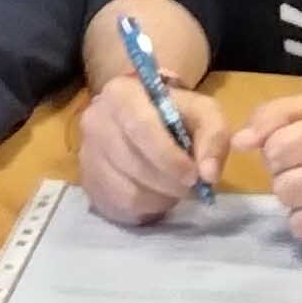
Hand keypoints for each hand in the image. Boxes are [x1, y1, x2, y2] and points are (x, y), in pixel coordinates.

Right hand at [74, 72, 229, 224]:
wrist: (141, 116)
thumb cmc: (174, 112)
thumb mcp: (202, 112)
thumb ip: (214, 137)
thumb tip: (209, 174)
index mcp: (121, 94)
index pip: (141, 128)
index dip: (170, 157)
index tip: (194, 175)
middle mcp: (95, 121)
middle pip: (134, 163)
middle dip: (170, 182)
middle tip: (192, 188)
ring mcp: (87, 154)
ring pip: (127, 190)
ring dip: (160, 197)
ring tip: (174, 188)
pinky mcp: (88, 183)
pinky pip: (119, 206)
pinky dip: (145, 208)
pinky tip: (157, 195)